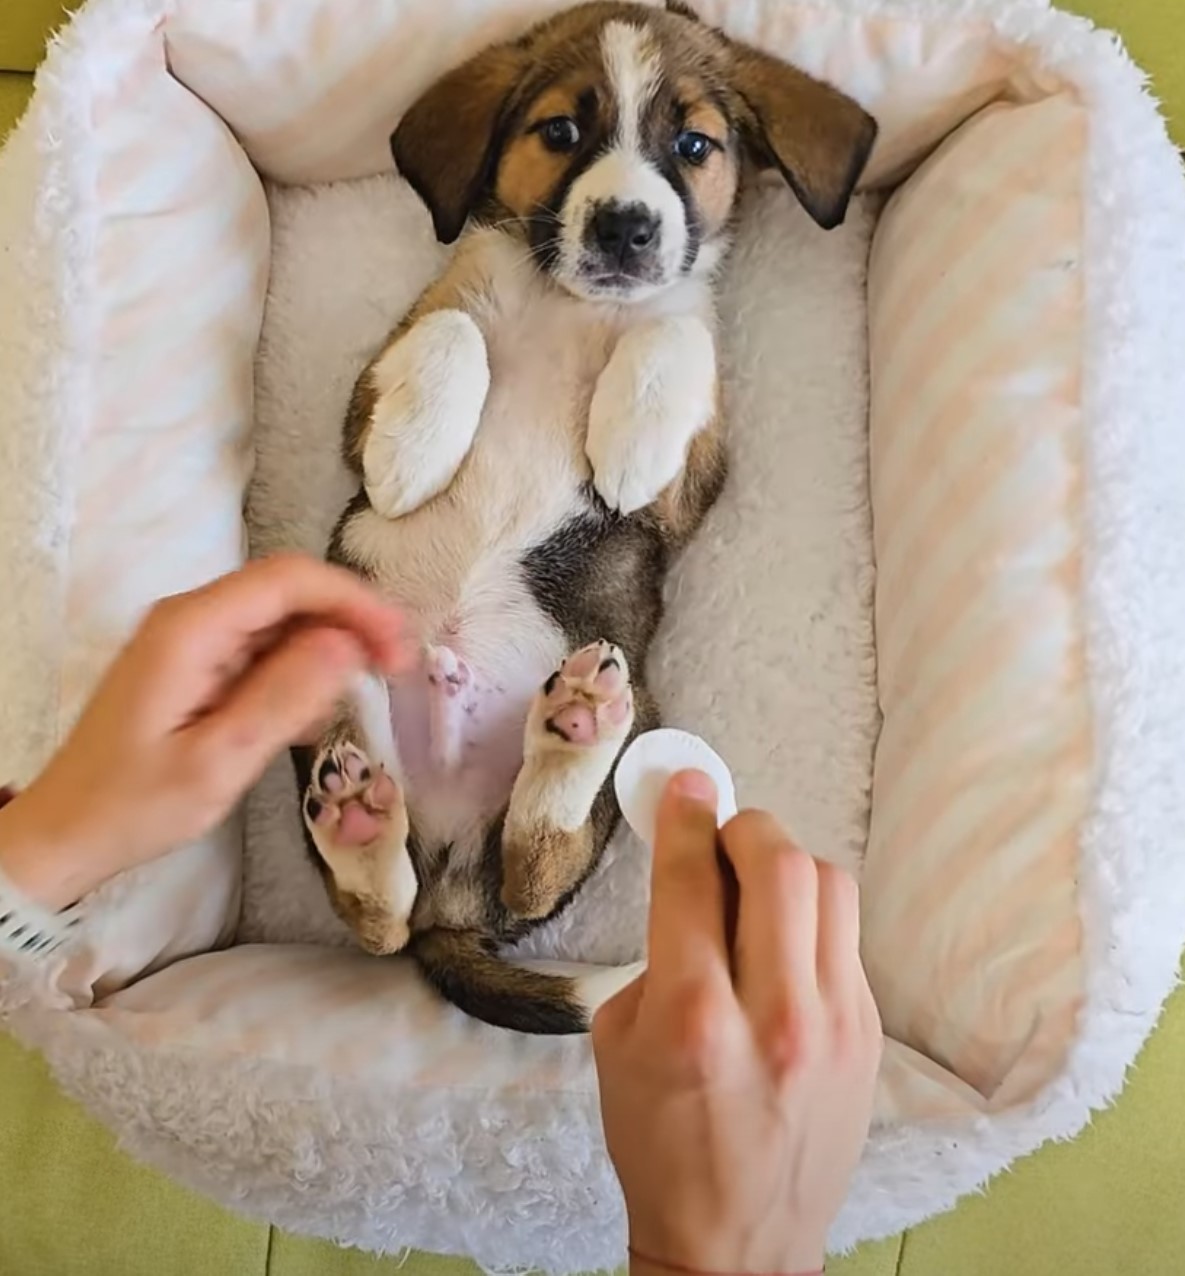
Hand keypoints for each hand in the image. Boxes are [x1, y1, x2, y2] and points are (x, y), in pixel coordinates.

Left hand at [0, 554, 410, 909]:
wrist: (68, 833)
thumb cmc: (136, 805)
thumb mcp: (218, 762)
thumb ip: (283, 698)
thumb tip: (347, 644)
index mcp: (191, 628)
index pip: (290, 579)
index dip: (354, 601)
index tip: (399, 645)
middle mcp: (191, 617)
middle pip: (290, 591)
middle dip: (349, 623)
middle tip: (394, 672)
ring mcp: (193, 638)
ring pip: (282, 620)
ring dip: (325, 653)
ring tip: (336, 713)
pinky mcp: (197, 663)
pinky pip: (263, 649)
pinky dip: (296, 675)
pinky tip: (301, 723)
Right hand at [593, 772, 881, 1274]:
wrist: (737, 1243)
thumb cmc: (661, 1143)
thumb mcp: (620, 1043)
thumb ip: (656, 951)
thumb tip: (692, 877)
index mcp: (694, 1019)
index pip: (693, 881)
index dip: (685, 817)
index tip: (685, 787)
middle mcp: (773, 1016)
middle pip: (780, 864)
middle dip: (744, 827)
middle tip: (721, 835)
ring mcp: (834, 1026)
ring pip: (829, 886)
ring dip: (786, 865)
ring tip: (755, 889)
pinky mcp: (868, 1036)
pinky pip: (845, 937)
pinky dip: (809, 919)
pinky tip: (782, 945)